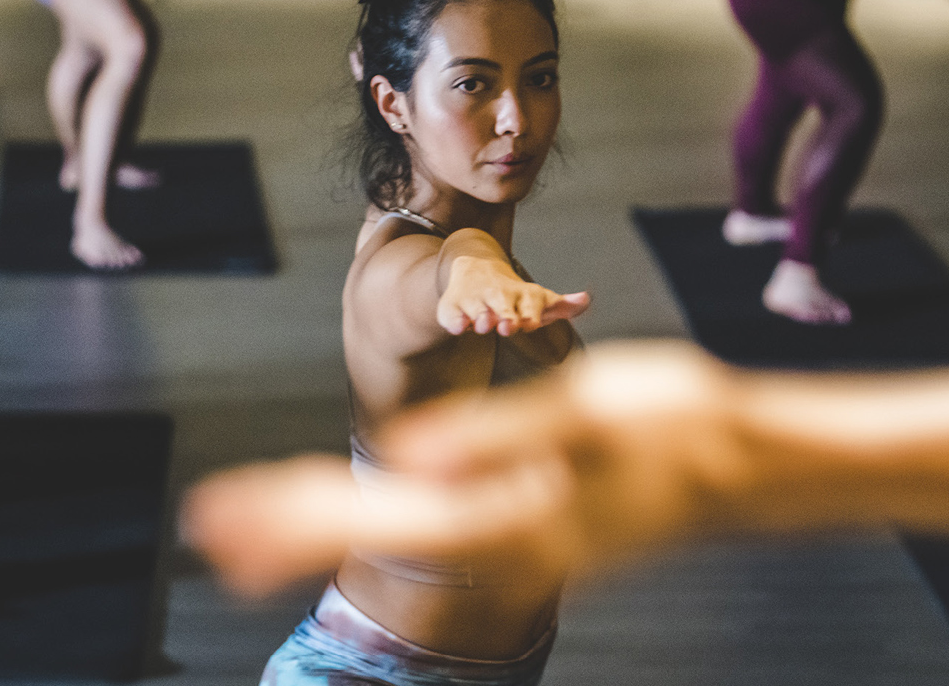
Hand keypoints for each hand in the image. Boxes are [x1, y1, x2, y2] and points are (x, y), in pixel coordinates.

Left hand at [183, 342, 830, 596]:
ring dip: (322, 526)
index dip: (290, 515)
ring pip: (394, 532)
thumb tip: (408, 455)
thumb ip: (493, 439)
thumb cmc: (674, 427)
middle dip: (287, 528)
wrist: (739, 464)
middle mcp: (501, 534)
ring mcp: (514, 534)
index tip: (219, 518)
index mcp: (506, 509)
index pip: (373, 515)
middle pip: (371, 532)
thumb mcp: (584, 413)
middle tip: (209, 531)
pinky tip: (359, 508)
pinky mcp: (527, 522)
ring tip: (253, 530)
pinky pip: (430, 523)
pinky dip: (376, 517)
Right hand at [436, 255, 589, 335]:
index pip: (530, 303)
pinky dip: (454, 321)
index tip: (530, 323)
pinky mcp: (453, 306)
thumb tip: (586, 299)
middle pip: (503, 305)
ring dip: (481, 317)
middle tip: (508, 326)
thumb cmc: (514, 296)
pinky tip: (458, 327)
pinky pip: (451, 314)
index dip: (530, 313)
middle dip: (506, 316)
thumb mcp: (540, 299)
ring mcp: (475, 300)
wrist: (475, 268)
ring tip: (483, 325)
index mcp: (522, 295)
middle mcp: (498, 295)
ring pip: (478, 309)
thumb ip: (563, 305)